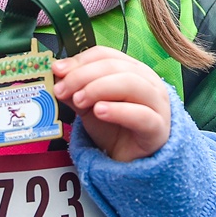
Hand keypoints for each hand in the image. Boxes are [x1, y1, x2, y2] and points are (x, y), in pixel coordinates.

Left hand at [52, 47, 170, 162]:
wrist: (128, 161)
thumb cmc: (114, 128)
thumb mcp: (88, 105)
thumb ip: (74, 90)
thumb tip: (57, 73)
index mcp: (132, 70)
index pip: (105, 54)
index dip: (80, 60)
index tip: (58, 70)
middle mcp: (148, 81)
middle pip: (115, 66)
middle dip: (83, 75)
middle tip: (63, 89)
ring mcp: (157, 103)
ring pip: (131, 83)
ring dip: (99, 88)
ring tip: (79, 100)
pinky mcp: (158, 127)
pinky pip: (141, 115)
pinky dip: (118, 110)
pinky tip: (100, 111)